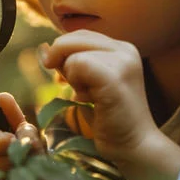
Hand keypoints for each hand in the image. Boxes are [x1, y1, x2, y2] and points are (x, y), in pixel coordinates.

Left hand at [38, 31, 159, 165]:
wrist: (134, 145)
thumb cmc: (111, 118)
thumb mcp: (91, 82)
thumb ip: (74, 63)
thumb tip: (45, 51)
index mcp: (123, 49)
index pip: (79, 35)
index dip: (65, 54)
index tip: (69, 80)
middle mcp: (126, 50)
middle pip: (73, 38)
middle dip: (64, 63)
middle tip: (79, 90)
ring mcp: (123, 62)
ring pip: (73, 54)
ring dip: (73, 78)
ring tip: (91, 97)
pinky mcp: (115, 76)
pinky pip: (77, 65)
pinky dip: (76, 83)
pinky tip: (90, 99)